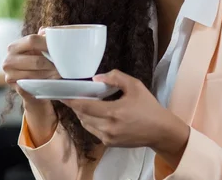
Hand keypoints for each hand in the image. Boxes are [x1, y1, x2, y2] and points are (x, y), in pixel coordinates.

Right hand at [3, 28, 59, 146]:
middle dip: (53, 64)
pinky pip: (35, 85)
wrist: (29, 86)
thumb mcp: (37, 49)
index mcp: (13, 47)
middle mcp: (8, 61)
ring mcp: (10, 76)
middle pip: (37, 61)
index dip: (48, 43)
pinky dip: (47, 84)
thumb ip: (41, 38)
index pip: (32, 40)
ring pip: (38, 75)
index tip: (61, 47)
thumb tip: (46, 30)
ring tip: (62, 74)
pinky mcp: (16, 88)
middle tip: (65, 66)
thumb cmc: (35, 64)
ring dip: (52, 75)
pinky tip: (54, 81)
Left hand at [61, 69, 189, 167]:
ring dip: (82, 113)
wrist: (160, 131)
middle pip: (82, 115)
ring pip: (85, 124)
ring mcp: (107, 137)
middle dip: (76, 105)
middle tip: (74, 95)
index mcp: (113, 112)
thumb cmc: (148, 107)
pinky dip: (90, 121)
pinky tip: (96, 114)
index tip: (61, 94)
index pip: (84, 106)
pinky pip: (92, 130)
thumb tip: (96, 78)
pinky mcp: (109, 144)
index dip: (70, 100)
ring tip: (85, 103)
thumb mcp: (135, 86)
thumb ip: (115, 77)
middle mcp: (108, 127)